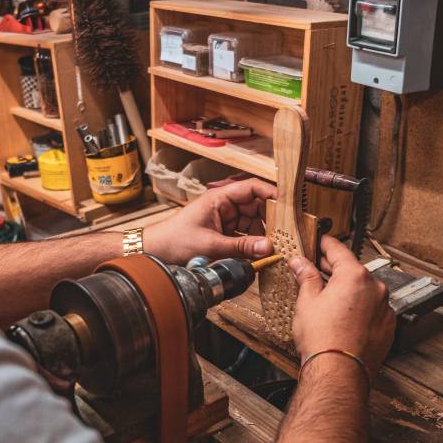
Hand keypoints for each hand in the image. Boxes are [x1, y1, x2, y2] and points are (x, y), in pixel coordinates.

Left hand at [144, 179, 275, 264]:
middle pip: (257, 208)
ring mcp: (225, 220)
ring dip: (262, 236)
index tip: (288, 205)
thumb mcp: (210, 244)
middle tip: (285, 234)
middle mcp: (224, 206)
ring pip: (253, 224)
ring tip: (274, 248)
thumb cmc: (174, 240)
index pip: (252, 188)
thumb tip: (268, 247)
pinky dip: (252, 245)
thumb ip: (241, 246)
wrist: (154, 252)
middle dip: (270, 221)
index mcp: (220, 198)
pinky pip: (244, 236)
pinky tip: (260, 254)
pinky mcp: (223, 234)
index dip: (271, 194)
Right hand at [289, 236, 395, 377]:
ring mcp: (384, 308)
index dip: (325, 243)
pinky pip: (372, 308)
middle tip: (316, 268)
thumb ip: (306, 277)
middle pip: (353, 270)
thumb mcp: (307, 301)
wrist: (339, 371)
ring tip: (327, 295)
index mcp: (355, 276)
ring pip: (364, 290)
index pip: (338, 250)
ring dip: (348, 289)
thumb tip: (300, 263)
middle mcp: (375, 288)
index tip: (320, 241)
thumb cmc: (324, 339)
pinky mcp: (387, 326)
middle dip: (334, 268)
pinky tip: (343, 315)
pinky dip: (359, 307)